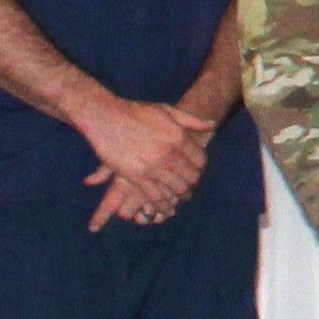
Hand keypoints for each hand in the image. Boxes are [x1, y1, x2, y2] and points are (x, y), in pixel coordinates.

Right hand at [80, 95, 210, 229]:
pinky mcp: (137, 177)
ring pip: (176, 189)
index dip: (200, 167)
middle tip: (189, 187)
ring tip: (179, 198)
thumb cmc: (135, 111)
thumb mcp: (167, 110)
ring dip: (180, 196)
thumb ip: (191, 120)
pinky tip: (166, 209)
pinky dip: (163, 205)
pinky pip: (155, 196)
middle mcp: (170, 153)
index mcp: (179, 137)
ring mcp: (154, 167)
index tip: (196, 171)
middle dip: (192, 184)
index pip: (200, 160)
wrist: (105, 117)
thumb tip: (212, 125)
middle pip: (191, 177)